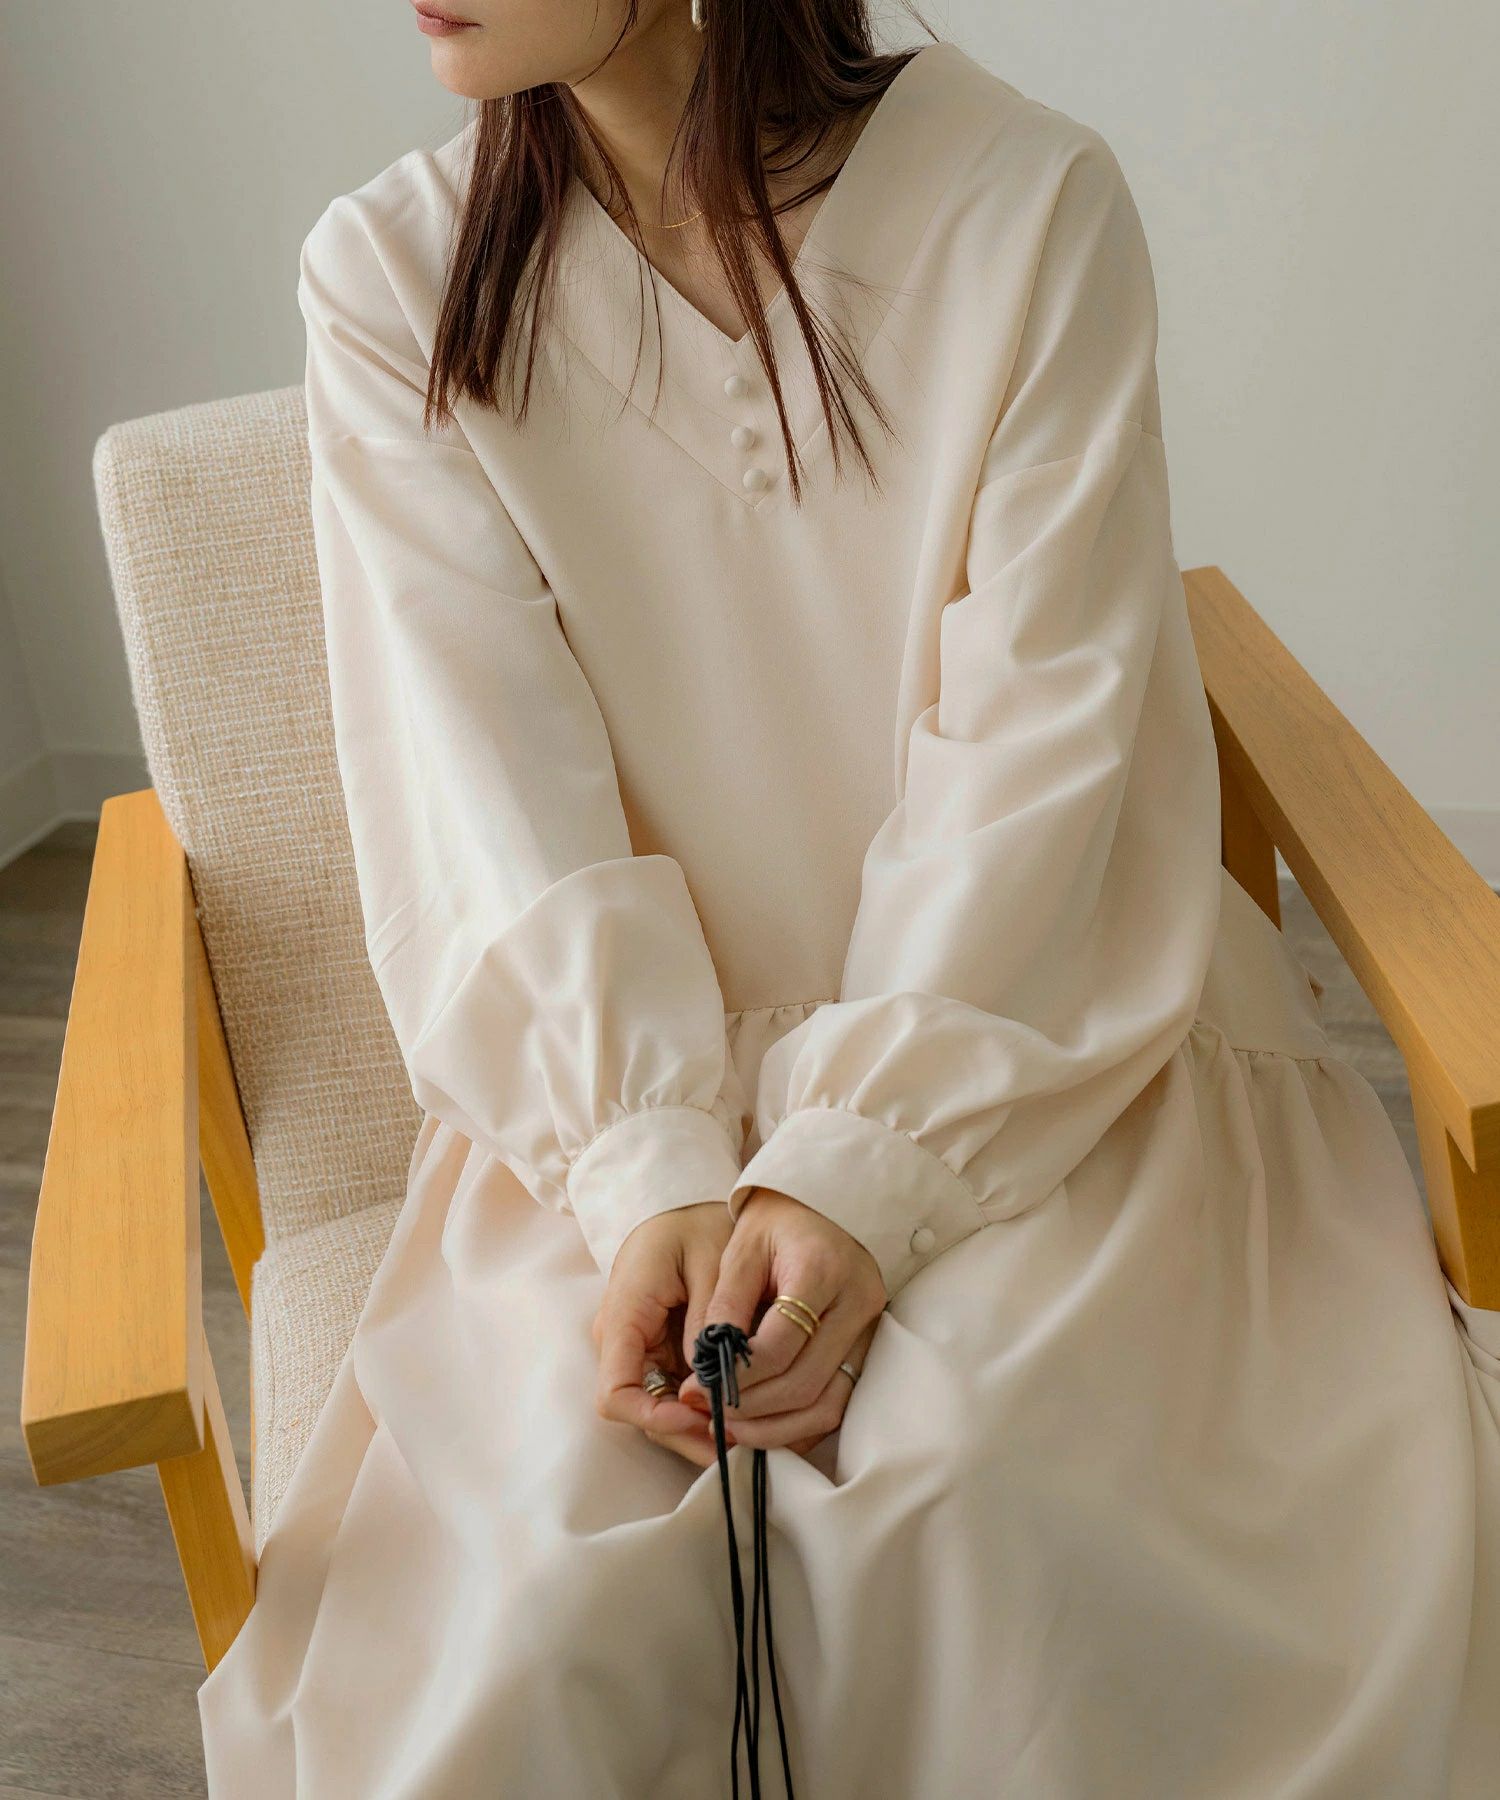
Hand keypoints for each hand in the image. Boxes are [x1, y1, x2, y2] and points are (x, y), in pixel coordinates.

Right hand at [592, 1201, 735, 1468]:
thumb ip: (708, 1319)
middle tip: (740, 1441)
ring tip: (748, 1433)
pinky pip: (673, 1391)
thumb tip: (711, 1381)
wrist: (681, 1199)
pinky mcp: (655, 1350)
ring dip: (697, 1425)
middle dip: (686, 1433)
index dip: (656, 1419)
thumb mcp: (710, 1261)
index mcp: (624, 1316)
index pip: (617, 1395)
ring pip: (658, 1409)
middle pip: (641, 1413)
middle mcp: (620, 1341)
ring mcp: (636, 1348)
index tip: (705, 1417)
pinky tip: (740, 1409)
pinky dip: (701, 1407)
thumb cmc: (694, 1221)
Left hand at [676, 1187, 886, 1454]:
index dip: (737, 1376)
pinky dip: (801, 1423)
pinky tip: (764, 1424)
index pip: (779, 1344)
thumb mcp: (741, 1250)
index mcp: (822, 1268)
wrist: (825, 1205)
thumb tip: (702, 1367)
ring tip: (732, 1427)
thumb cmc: (776, 1223)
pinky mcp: (871, 1347)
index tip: (699, 1387)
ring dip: (777, 1427)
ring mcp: (871, 1328)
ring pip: (828, 1404)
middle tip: (710, 1414)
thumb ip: (724, 1306)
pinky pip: (839, 1402)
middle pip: (805, 1381)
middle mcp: (857, 1301)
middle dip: (753, 1409)